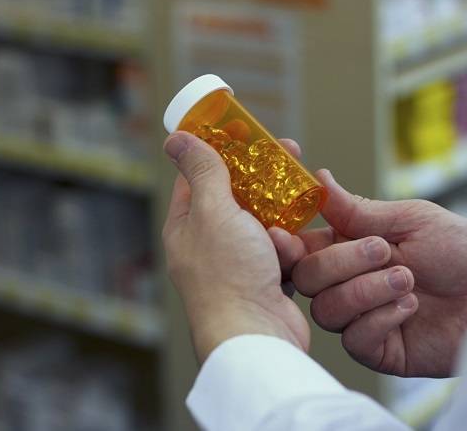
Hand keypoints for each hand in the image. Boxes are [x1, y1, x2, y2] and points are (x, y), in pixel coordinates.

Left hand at [162, 131, 309, 362]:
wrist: (257, 336)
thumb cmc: (228, 274)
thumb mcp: (214, 210)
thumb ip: (203, 171)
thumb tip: (176, 139)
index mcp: (187, 226)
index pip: (201, 175)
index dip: (224, 149)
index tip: (248, 130)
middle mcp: (209, 244)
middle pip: (240, 196)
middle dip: (265, 180)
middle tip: (290, 153)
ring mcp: (238, 265)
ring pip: (266, 223)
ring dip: (280, 224)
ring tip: (283, 235)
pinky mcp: (265, 281)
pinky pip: (282, 251)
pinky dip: (289, 252)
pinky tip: (289, 259)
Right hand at [272, 169, 466, 377]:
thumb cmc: (463, 250)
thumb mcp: (411, 219)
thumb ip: (358, 210)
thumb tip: (318, 180)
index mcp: (351, 247)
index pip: (302, 248)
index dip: (288, 245)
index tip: (286, 239)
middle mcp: (350, 282)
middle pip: (306, 280)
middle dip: (341, 263)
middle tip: (385, 251)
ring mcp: (364, 317)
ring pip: (327, 311)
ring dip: (366, 291)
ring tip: (408, 280)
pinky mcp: (381, 350)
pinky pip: (354, 340)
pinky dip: (380, 319)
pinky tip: (410, 307)